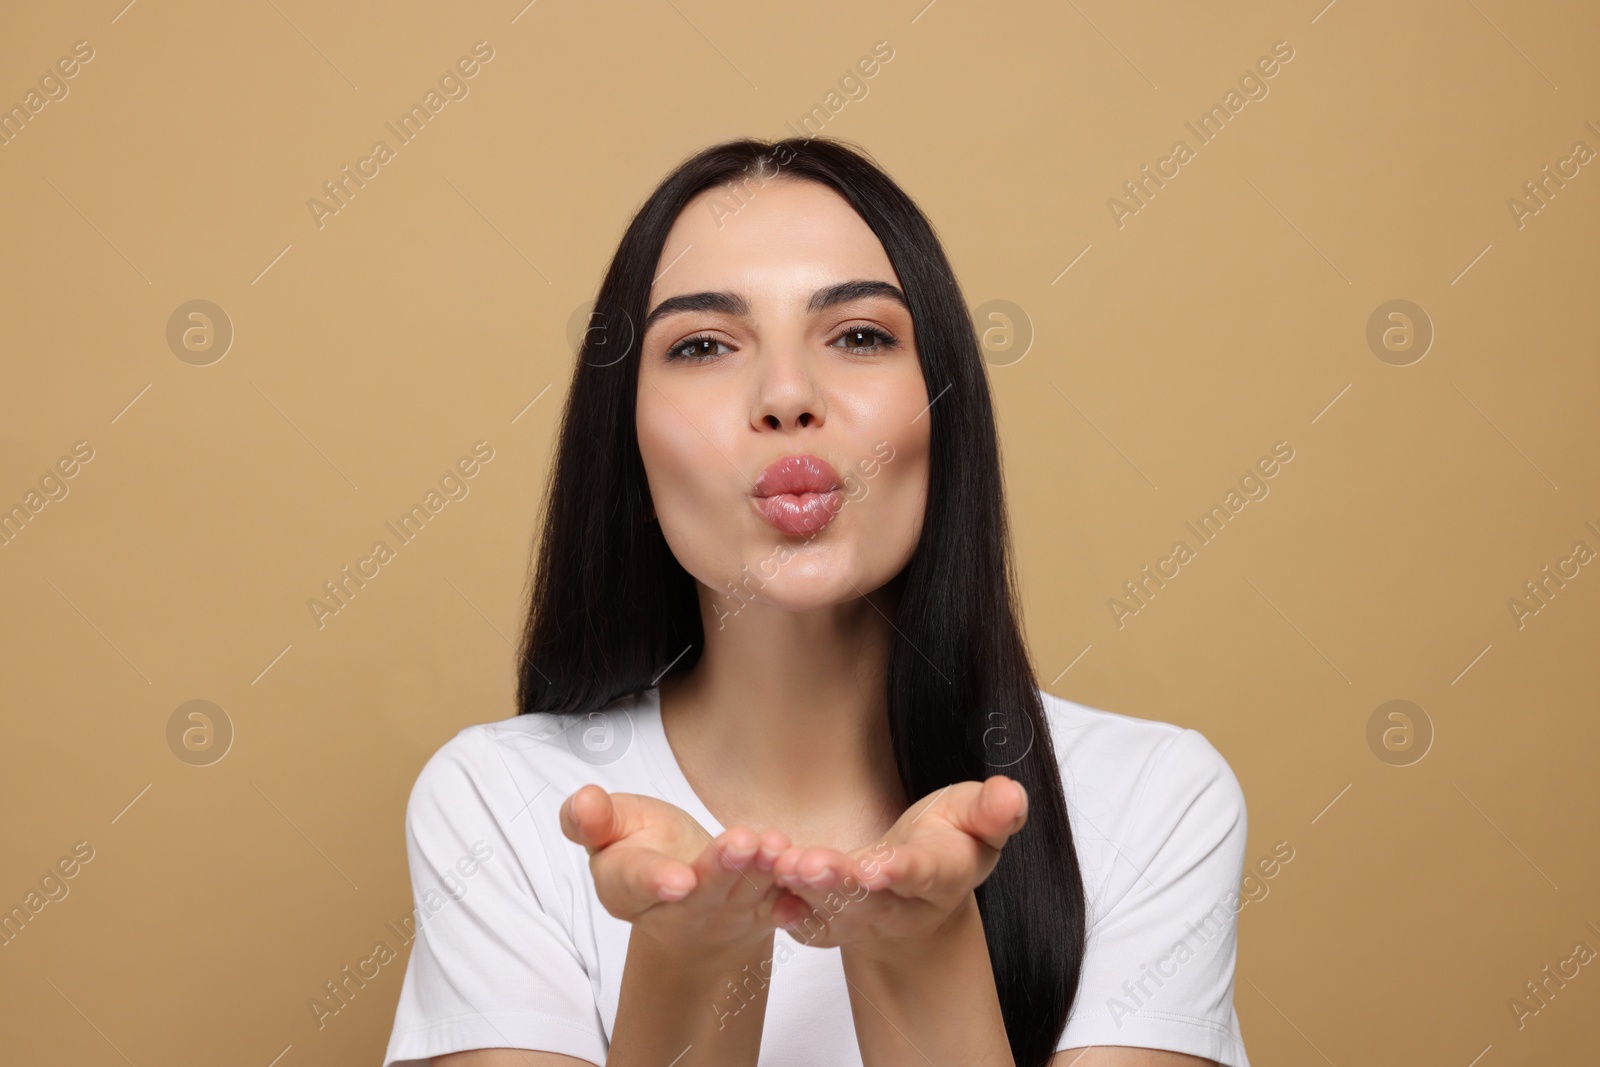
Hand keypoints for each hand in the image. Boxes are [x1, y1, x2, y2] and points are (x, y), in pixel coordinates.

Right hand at [559, 783, 795, 956]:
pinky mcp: (758, 909)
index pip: (637, 884)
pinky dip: (794, 890)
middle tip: (743, 843)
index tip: (678, 880)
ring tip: (774, 844)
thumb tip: (581, 802)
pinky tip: (809, 871)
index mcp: (627, 887)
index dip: (657, 881)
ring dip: (761, 872)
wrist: (682, 886)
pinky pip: (780, 899)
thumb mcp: (611, 826)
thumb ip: (592, 819)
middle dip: (722, 869)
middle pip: (700, 892)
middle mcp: (676, 908)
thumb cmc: (642, 845)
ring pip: (743, 892)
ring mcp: (721, 913)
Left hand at [766, 774, 1027, 951]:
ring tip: (782, 866)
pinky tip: (767, 894)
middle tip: (808, 864)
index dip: (901, 871)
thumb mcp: (977, 816)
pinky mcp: (833, 922)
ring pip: (834, 914)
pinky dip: (787, 911)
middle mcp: (903, 906)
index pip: (924, 874)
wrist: (921, 884)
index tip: (877, 866)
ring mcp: (865, 919)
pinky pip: (809, 924)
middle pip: (870, 901)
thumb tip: (1013, 795)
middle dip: (839, 884)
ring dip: (805, 893)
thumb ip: (993, 809)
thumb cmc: (950, 837)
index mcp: (943, 875)